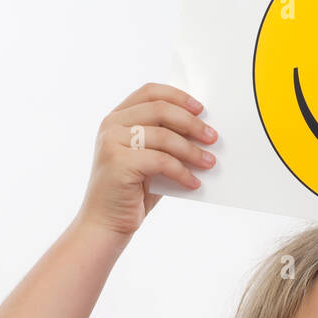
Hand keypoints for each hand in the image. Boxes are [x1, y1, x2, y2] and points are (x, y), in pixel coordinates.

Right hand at [74, 81, 217, 237]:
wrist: (105, 224)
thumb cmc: (131, 194)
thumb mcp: (150, 162)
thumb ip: (166, 143)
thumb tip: (202, 133)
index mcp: (117, 118)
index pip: (150, 92)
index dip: (178, 97)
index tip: (201, 110)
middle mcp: (111, 125)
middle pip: (160, 110)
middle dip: (191, 123)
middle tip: (213, 137)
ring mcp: (112, 142)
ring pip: (163, 136)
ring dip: (191, 150)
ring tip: (210, 163)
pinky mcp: (118, 162)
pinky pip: (161, 161)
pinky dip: (182, 172)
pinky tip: (193, 184)